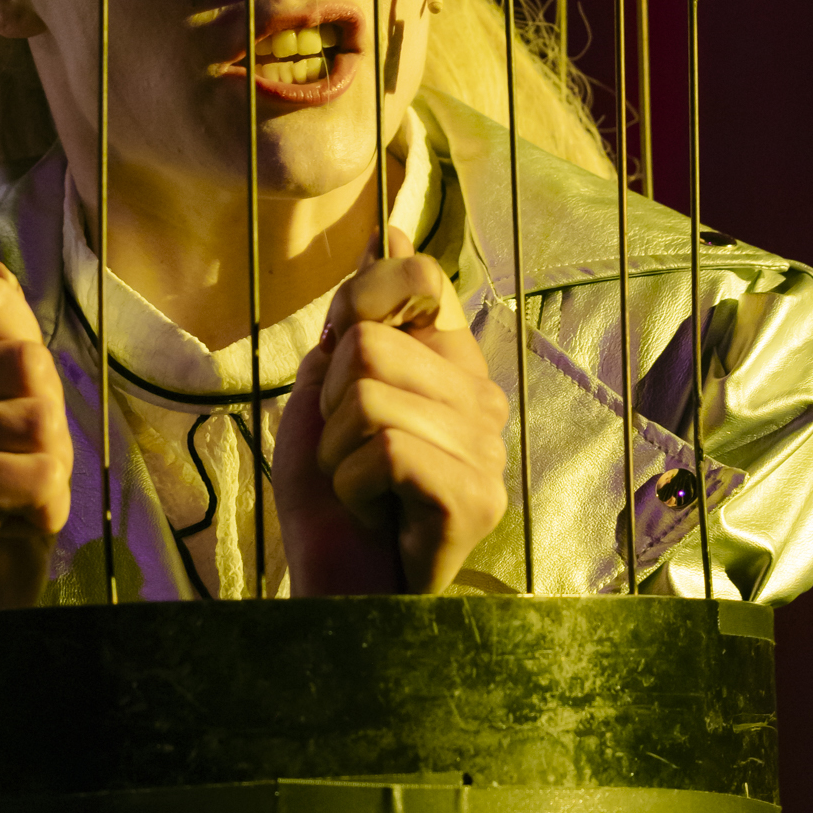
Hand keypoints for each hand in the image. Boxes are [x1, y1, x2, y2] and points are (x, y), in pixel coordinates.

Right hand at [0, 264, 73, 609]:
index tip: (5, 395)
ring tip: (11, 483)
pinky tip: (6, 514)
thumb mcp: (9, 393)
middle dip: (44, 414)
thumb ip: (1, 326)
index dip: (22, 344)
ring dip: (46, 464)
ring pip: (38, 420)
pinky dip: (41, 505)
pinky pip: (37, 476)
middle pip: (25, 360)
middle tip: (13, 454)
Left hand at [272, 228, 510, 595]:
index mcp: (450, 361)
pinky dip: (352, 484)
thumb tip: (389, 226)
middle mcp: (481, 396)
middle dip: (329, 401)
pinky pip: (387, 451)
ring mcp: (487, 449)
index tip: (341, 361)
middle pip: (371, 342)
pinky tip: (373, 510)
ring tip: (360, 486)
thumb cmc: (331, 498)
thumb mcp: (325, 392)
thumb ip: (357, 316)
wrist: (335, 586)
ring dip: (336, 451)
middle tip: (348, 450)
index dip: (358, 303)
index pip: (419, 272)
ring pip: (371, 398)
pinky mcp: (476, 498)